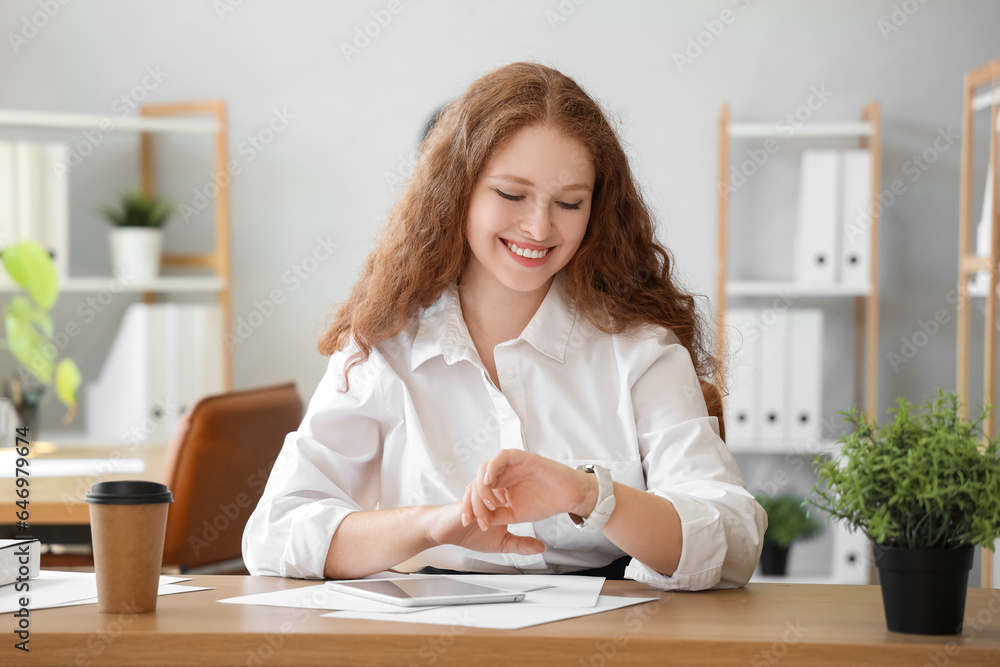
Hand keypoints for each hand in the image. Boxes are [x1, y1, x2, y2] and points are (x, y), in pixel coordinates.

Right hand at [422, 486, 544, 555]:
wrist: (444, 531)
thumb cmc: (470, 535)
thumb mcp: (501, 543)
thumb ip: (521, 544)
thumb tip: (541, 548)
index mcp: (501, 499)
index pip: (520, 489)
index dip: (533, 490)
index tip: (547, 497)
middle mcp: (491, 492)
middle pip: (509, 479)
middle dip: (520, 485)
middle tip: (530, 494)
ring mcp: (478, 491)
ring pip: (491, 484)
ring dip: (496, 495)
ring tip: (501, 506)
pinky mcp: (466, 496)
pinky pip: (476, 491)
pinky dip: (484, 499)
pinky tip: (489, 508)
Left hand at [461, 450, 596, 530]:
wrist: (567, 497)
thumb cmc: (545, 503)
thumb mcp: (514, 514)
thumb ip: (497, 515)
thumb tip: (479, 520)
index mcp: (500, 485)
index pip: (476, 491)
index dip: (470, 506)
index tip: (468, 522)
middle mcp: (502, 473)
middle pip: (477, 480)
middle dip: (472, 500)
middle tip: (476, 518)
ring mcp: (511, 464)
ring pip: (485, 468)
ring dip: (481, 486)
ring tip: (488, 503)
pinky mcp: (521, 457)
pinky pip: (501, 456)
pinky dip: (492, 466)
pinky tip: (489, 481)